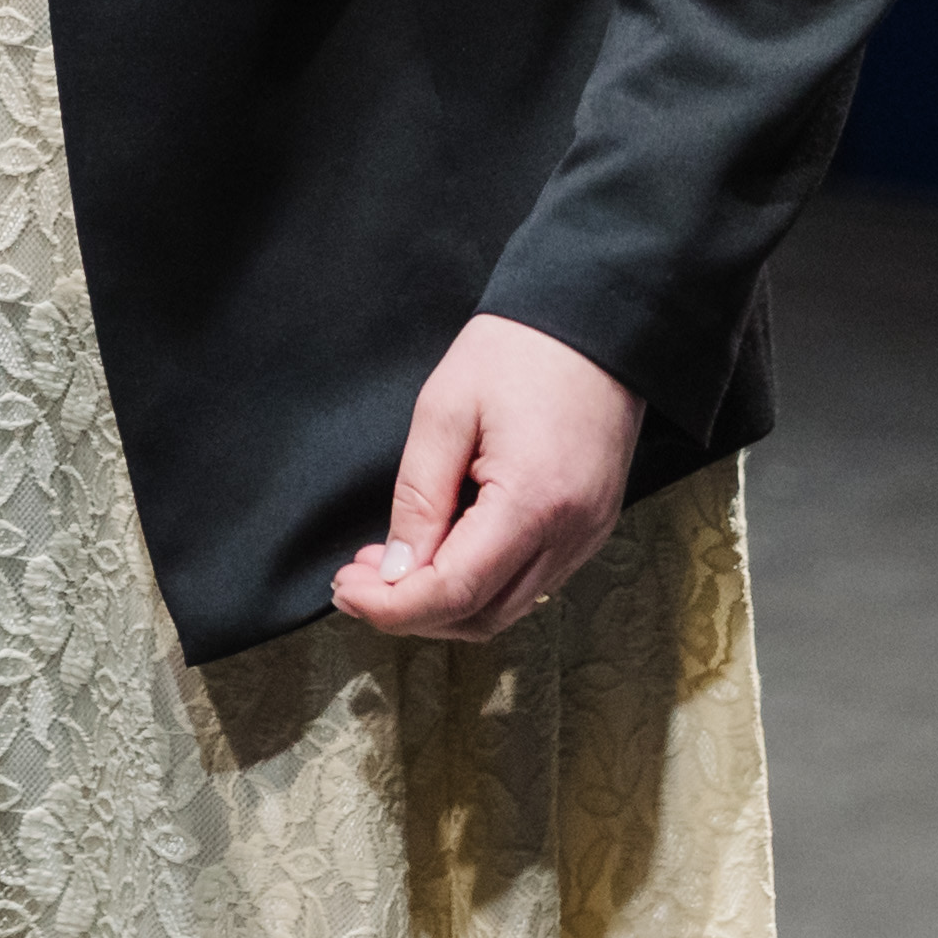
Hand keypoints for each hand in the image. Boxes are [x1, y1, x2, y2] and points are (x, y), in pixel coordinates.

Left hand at [328, 316, 641, 643]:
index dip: (393, 606)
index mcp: (534, 502)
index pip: (456, 591)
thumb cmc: (519, 351)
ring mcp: (587, 536)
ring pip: (506, 609)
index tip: (344, 590)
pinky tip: (439, 552)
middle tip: (355, 580)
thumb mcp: (445, 410)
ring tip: (388, 567)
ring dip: (442, 602)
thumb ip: (419, 496)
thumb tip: (395, 570)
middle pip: (482, 615)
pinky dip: (478, 583)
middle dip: (411, 611)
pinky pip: (529, 582)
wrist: (594, 322)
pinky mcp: (589, 529)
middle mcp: (571, 535)